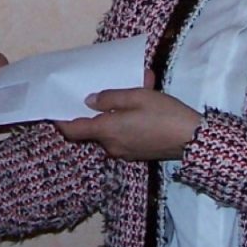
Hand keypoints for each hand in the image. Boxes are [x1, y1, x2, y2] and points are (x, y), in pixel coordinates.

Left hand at [56, 86, 200, 162]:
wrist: (192, 139)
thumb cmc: (164, 114)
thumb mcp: (137, 96)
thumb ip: (110, 98)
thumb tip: (89, 101)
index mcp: (106, 131)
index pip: (73, 130)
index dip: (61, 121)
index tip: (54, 110)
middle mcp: (111, 146)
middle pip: (92, 130)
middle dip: (95, 111)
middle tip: (102, 92)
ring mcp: (124, 152)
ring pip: (109, 132)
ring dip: (113, 116)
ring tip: (131, 94)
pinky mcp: (137, 154)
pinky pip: (123, 136)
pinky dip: (125, 122)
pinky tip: (141, 108)